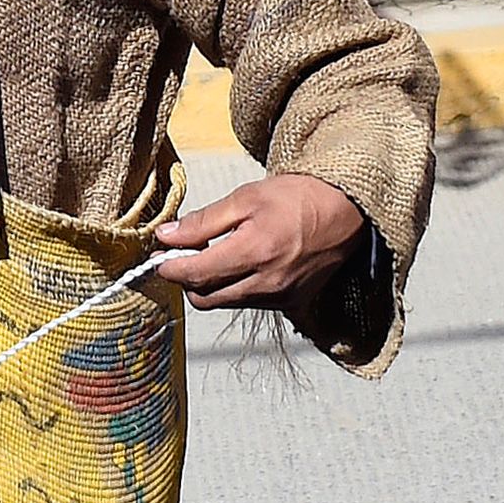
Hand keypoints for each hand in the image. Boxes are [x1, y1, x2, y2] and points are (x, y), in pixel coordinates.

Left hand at [155, 172, 368, 313]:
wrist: (345, 212)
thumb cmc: (296, 198)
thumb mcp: (245, 198)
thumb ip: (202, 222)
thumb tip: (166, 236)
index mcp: (254, 253)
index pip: (194, 274)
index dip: (168, 267)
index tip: (158, 256)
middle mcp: (267, 283)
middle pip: (204, 298)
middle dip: (186, 280)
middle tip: (181, 256)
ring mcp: (281, 298)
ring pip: (225, 303)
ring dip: (209, 285)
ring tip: (212, 255)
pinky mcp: (292, 304)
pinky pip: (249, 304)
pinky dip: (234, 289)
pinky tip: (238, 265)